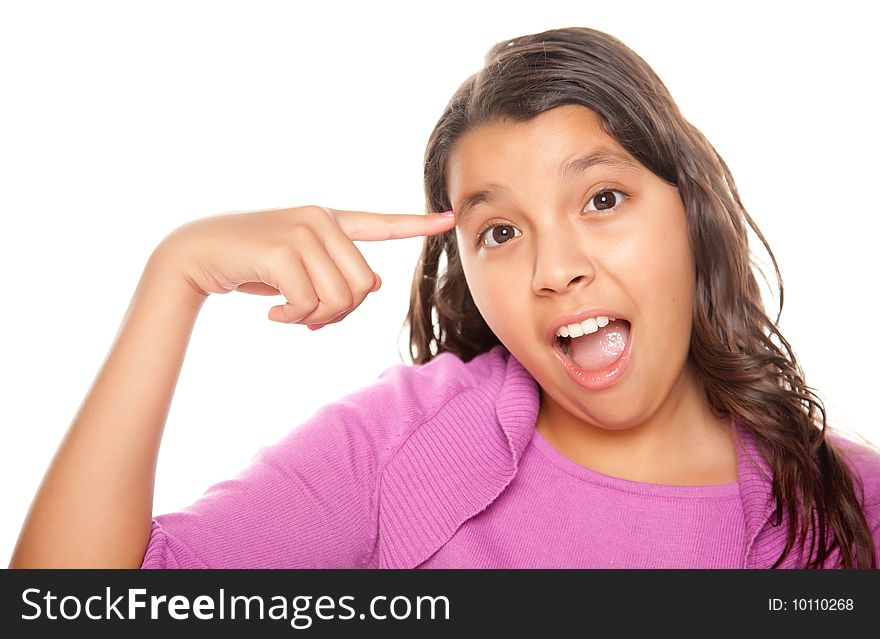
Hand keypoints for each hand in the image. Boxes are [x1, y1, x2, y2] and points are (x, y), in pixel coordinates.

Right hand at [154, 205, 454, 326]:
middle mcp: (321, 219)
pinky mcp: (282, 249)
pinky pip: (310, 303)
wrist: (194, 254)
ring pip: (340, 298)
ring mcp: (302, 230)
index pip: (380, 224)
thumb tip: (374, 285)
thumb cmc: (249, 265)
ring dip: (314, 319)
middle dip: (339, 314)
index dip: (416, 225)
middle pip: (362, 287)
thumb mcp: (297, 269)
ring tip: (288, 314)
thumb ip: (335, 273)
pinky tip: (273, 314)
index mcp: (328, 221)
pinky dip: (294, 319)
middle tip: (308, 318)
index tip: (450, 218)